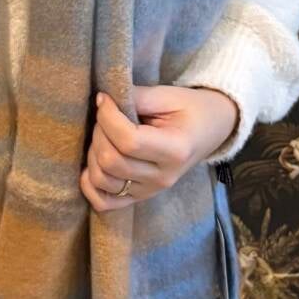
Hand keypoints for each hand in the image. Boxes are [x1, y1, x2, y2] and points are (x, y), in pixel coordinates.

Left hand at [79, 84, 238, 211]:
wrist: (209, 130)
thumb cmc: (189, 109)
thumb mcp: (168, 96)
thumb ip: (135, 98)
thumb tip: (102, 102)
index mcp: (176, 151)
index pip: (129, 141)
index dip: (107, 117)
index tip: (104, 99)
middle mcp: (163, 177)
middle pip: (111, 161)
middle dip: (99, 132)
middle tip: (106, 115)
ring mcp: (150, 191)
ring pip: (102, 179)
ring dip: (93, 153)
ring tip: (104, 135)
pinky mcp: (139, 198)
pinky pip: (104, 202)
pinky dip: (90, 185)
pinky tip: (94, 163)